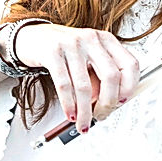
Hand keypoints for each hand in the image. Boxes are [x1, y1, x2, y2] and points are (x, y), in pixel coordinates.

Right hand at [12, 23, 140, 132]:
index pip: (130, 64)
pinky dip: (69, 105)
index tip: (121, 102)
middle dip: (107, 103)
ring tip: (83, 122)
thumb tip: (110, 103)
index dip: (129, 87)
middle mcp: (91, 39)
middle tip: (101, 115)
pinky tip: (70, 114)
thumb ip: (100, 76)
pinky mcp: (52, 52)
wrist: (31, 37)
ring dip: (85, 111)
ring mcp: (72, 44)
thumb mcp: (88, 57)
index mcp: (105, 39)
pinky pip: (64, 85)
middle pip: (110, 76)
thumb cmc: (64, 49)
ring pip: (85, 85)